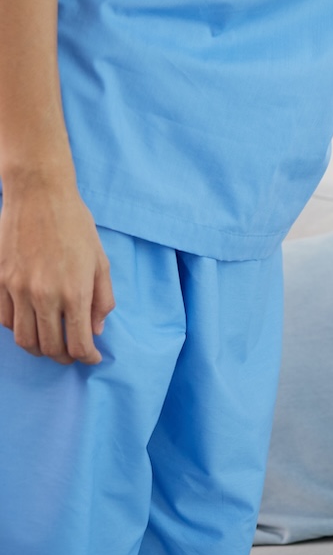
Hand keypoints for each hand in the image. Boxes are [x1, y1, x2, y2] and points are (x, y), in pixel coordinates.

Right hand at [0, 179, 113, 364]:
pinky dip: (18, 328)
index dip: (87, 358)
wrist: (39, 197)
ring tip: (51, 345)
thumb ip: (101, 300)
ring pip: (23, 338)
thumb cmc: (75, 226)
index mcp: (74, 293)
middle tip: (72, 355)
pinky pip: (5, 318)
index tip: (92, 357)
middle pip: (49, 347)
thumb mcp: (101, 262)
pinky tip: (31, 323)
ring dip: (39, 348)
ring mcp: (17, 289)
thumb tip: (96, 330)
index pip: (78, 344)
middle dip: (63, 358)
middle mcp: (43, 296)